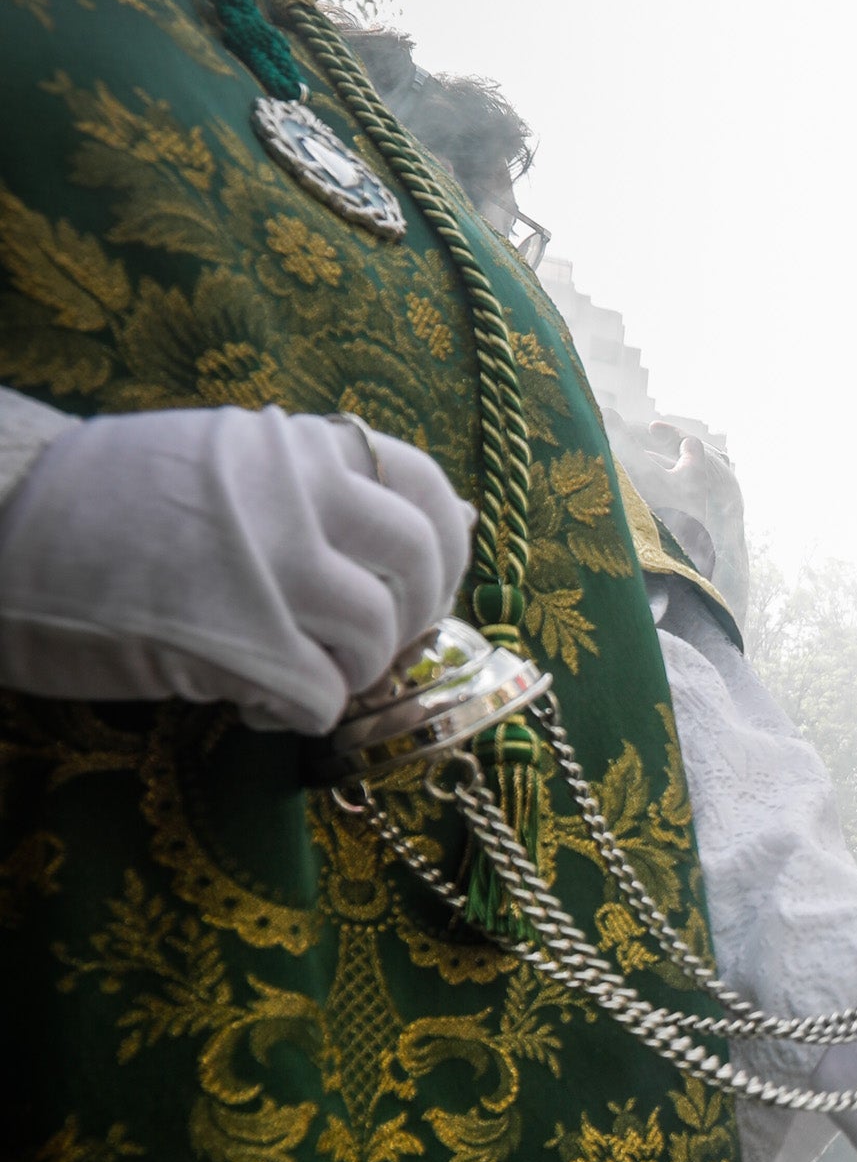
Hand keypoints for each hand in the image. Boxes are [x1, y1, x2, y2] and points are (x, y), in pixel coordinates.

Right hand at [0, 403, 471, 733]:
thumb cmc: (96, 501)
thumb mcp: (220, 460)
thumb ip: (318, 483)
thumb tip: (454, 512)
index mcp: (293, 446)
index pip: (425, 486)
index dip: (444, 549)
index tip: (420, 586)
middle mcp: (297, 495)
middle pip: (418, 565)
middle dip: (408, 620)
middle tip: (361, 647)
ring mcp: (272, 569)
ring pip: (376, 637)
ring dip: (348, 673)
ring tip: (295, 676)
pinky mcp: (237, 643)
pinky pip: (320, 698)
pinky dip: (298, 715)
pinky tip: (250, 705)